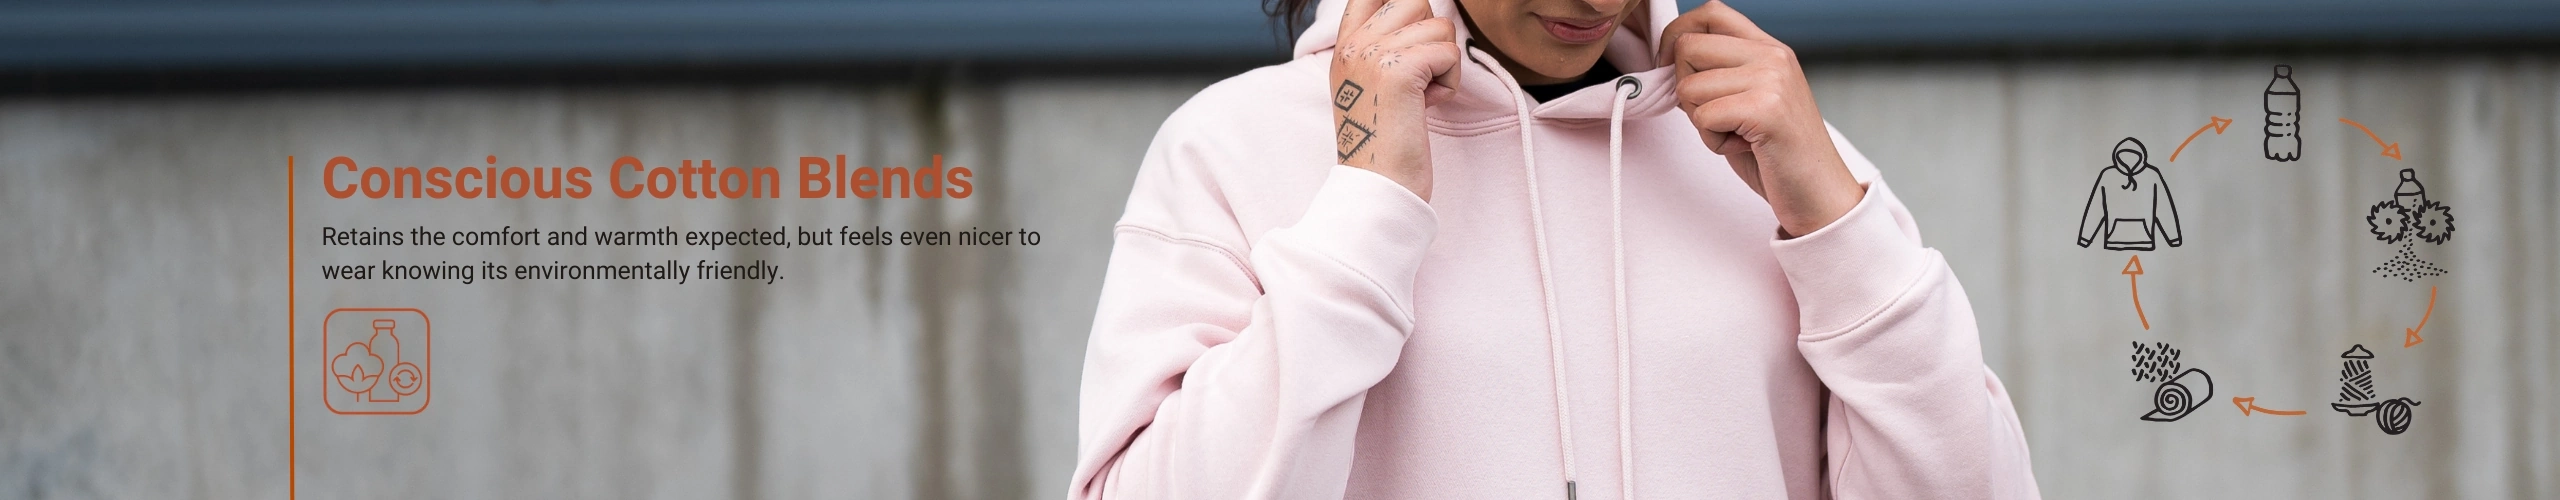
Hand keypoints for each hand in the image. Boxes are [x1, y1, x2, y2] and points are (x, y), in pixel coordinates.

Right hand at [1331, 0, 1460, 200]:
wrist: (1377, 185)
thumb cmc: (1384, 141)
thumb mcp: (1373, 85)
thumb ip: (1386, 48)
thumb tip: (1424, 13)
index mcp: (1344, 46)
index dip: (1405, 7)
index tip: (1415, 47)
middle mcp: (1353, 44)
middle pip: (1415, 1)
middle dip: (1431, 37)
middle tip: (1418, 77)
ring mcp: (1373, 53)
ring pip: (1440, 27)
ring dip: (1444, 64)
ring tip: (1421, 97)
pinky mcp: (1399, 70)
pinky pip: (1449, 53)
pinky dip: (1450, 83)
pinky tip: (1427, 106)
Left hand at [1660, 1, 1863, 236]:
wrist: (1821, 195)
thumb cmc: (1778, 154)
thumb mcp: (1749, 100)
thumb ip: (1718, 74)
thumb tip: (1667, 60)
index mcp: (1769, 48)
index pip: (1710, 12)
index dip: (1677, 36)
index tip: (1671, 68)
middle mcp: (1772, 55)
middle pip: (1687, 46)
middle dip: (1684, 88)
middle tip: (1715, 117)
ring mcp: (1771, 79)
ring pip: (1689, 86)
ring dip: (1700, 121)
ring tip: (1737, 134)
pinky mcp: (1766, 109)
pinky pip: (1703, 117)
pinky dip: (1712, 141)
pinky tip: (1743, 147)